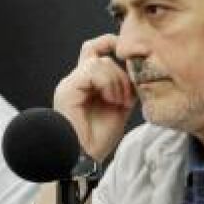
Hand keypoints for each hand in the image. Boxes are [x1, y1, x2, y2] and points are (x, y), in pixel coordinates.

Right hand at [52, 34, 135, 161]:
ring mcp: (69, 84)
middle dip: (120, 69)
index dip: (111, 44)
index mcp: (85, 83)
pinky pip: (91, 70)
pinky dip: (108, 83)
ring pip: (98, 61)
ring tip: (119, 102)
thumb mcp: (119, 107)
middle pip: (96, 49)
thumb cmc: (98, 140)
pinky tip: (112, 100)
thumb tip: (136, 69)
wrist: (83, 158)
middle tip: (127, 96)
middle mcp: (75, 80)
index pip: (95, 49)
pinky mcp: (67, 90)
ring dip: (117, 80)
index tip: (129, 57)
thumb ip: (124, 87)